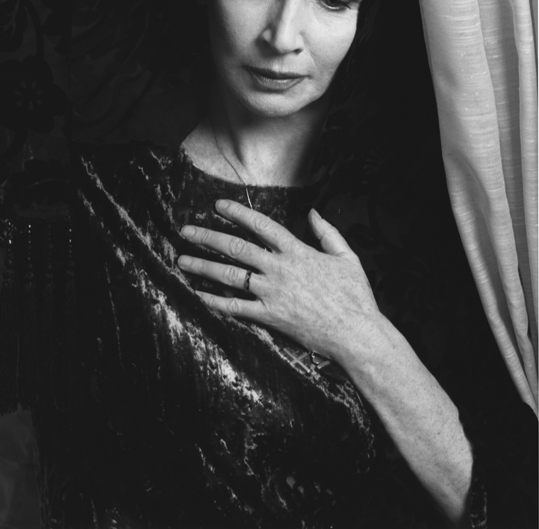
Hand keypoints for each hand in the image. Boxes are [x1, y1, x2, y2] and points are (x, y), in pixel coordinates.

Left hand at [177, 199, 380, 364]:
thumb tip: (313, 213)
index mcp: (297, 251)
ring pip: (229, 275)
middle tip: (186, 230)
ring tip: (182, 259)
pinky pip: (235, 308)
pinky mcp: (269, 317)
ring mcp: (272, 293)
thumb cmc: (355, 295)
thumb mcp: (347, 256)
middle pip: (236, 247)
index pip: (261, 225)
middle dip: (207, 237)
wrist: (356, 333)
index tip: (218, 205)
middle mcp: (279, 269)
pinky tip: (198, 294)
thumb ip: (328, 232)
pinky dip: (215, 301)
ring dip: (202, 266)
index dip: (237, 212)